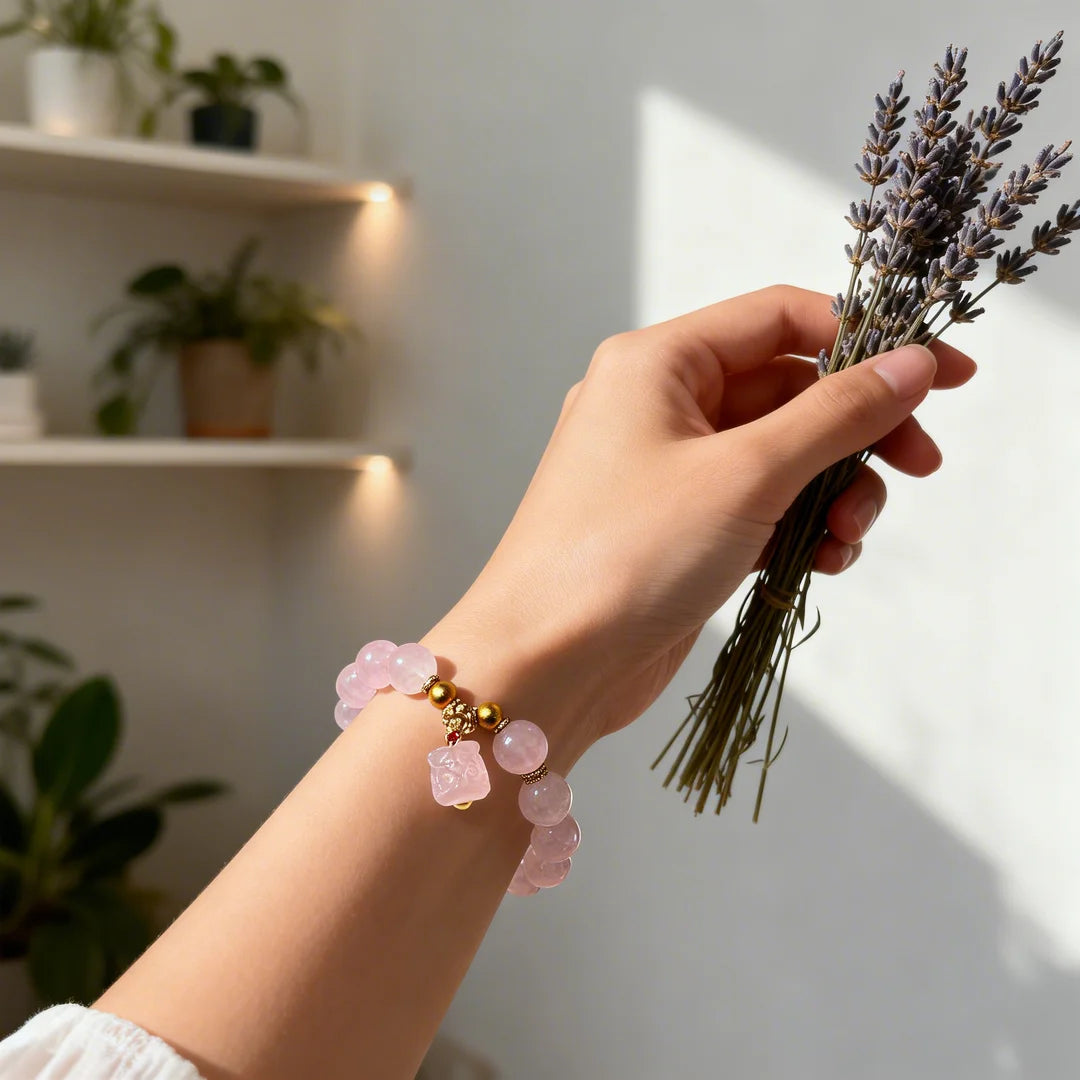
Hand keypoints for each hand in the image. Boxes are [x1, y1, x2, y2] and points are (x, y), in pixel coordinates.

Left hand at [429, 286, 975, 757]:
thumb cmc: (625, 554)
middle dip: (856, 430)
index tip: (946, 374)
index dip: (868, 338)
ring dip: (833, 489)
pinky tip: (822, 562)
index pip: (781, 318)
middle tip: (918, 466)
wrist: (545, 663)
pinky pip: (759, 506)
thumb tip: (912, 364)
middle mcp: (659, 405)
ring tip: (849, 535)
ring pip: (781, 455)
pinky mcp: (679, 527)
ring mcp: (668, 469)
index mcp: (658, 362)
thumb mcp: (746, 473)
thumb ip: (836, 415)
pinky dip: (799, 527)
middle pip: (789, 390)